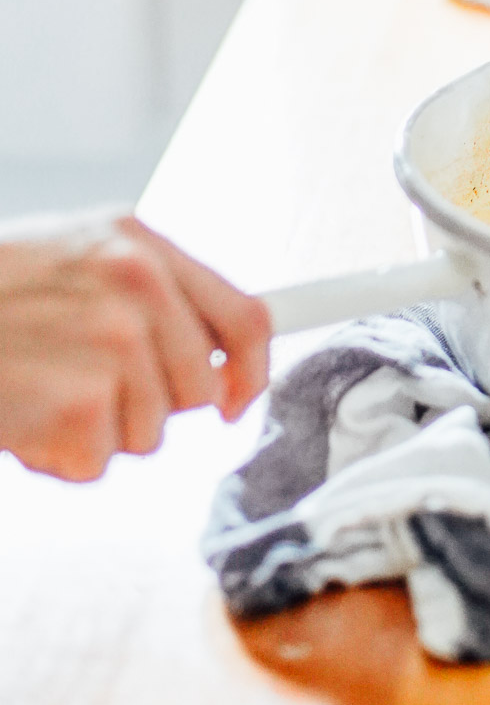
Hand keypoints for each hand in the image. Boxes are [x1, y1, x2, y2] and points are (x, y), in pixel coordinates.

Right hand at [0, 210, 270, 480]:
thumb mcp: (73, 259)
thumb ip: (145, 292)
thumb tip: (217, 355)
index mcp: (138, 243)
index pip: (244, 313)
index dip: (251, 370)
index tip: (238, 400)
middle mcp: (137, 282)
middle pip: (201, 386)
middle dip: (153, 408)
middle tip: (90, 395)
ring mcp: (113, 339)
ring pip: (152, 432)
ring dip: (98, 432)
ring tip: (42, 396)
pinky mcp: (83, 397)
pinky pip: (100, 462)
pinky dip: (60, 458)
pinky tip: (23, 421)